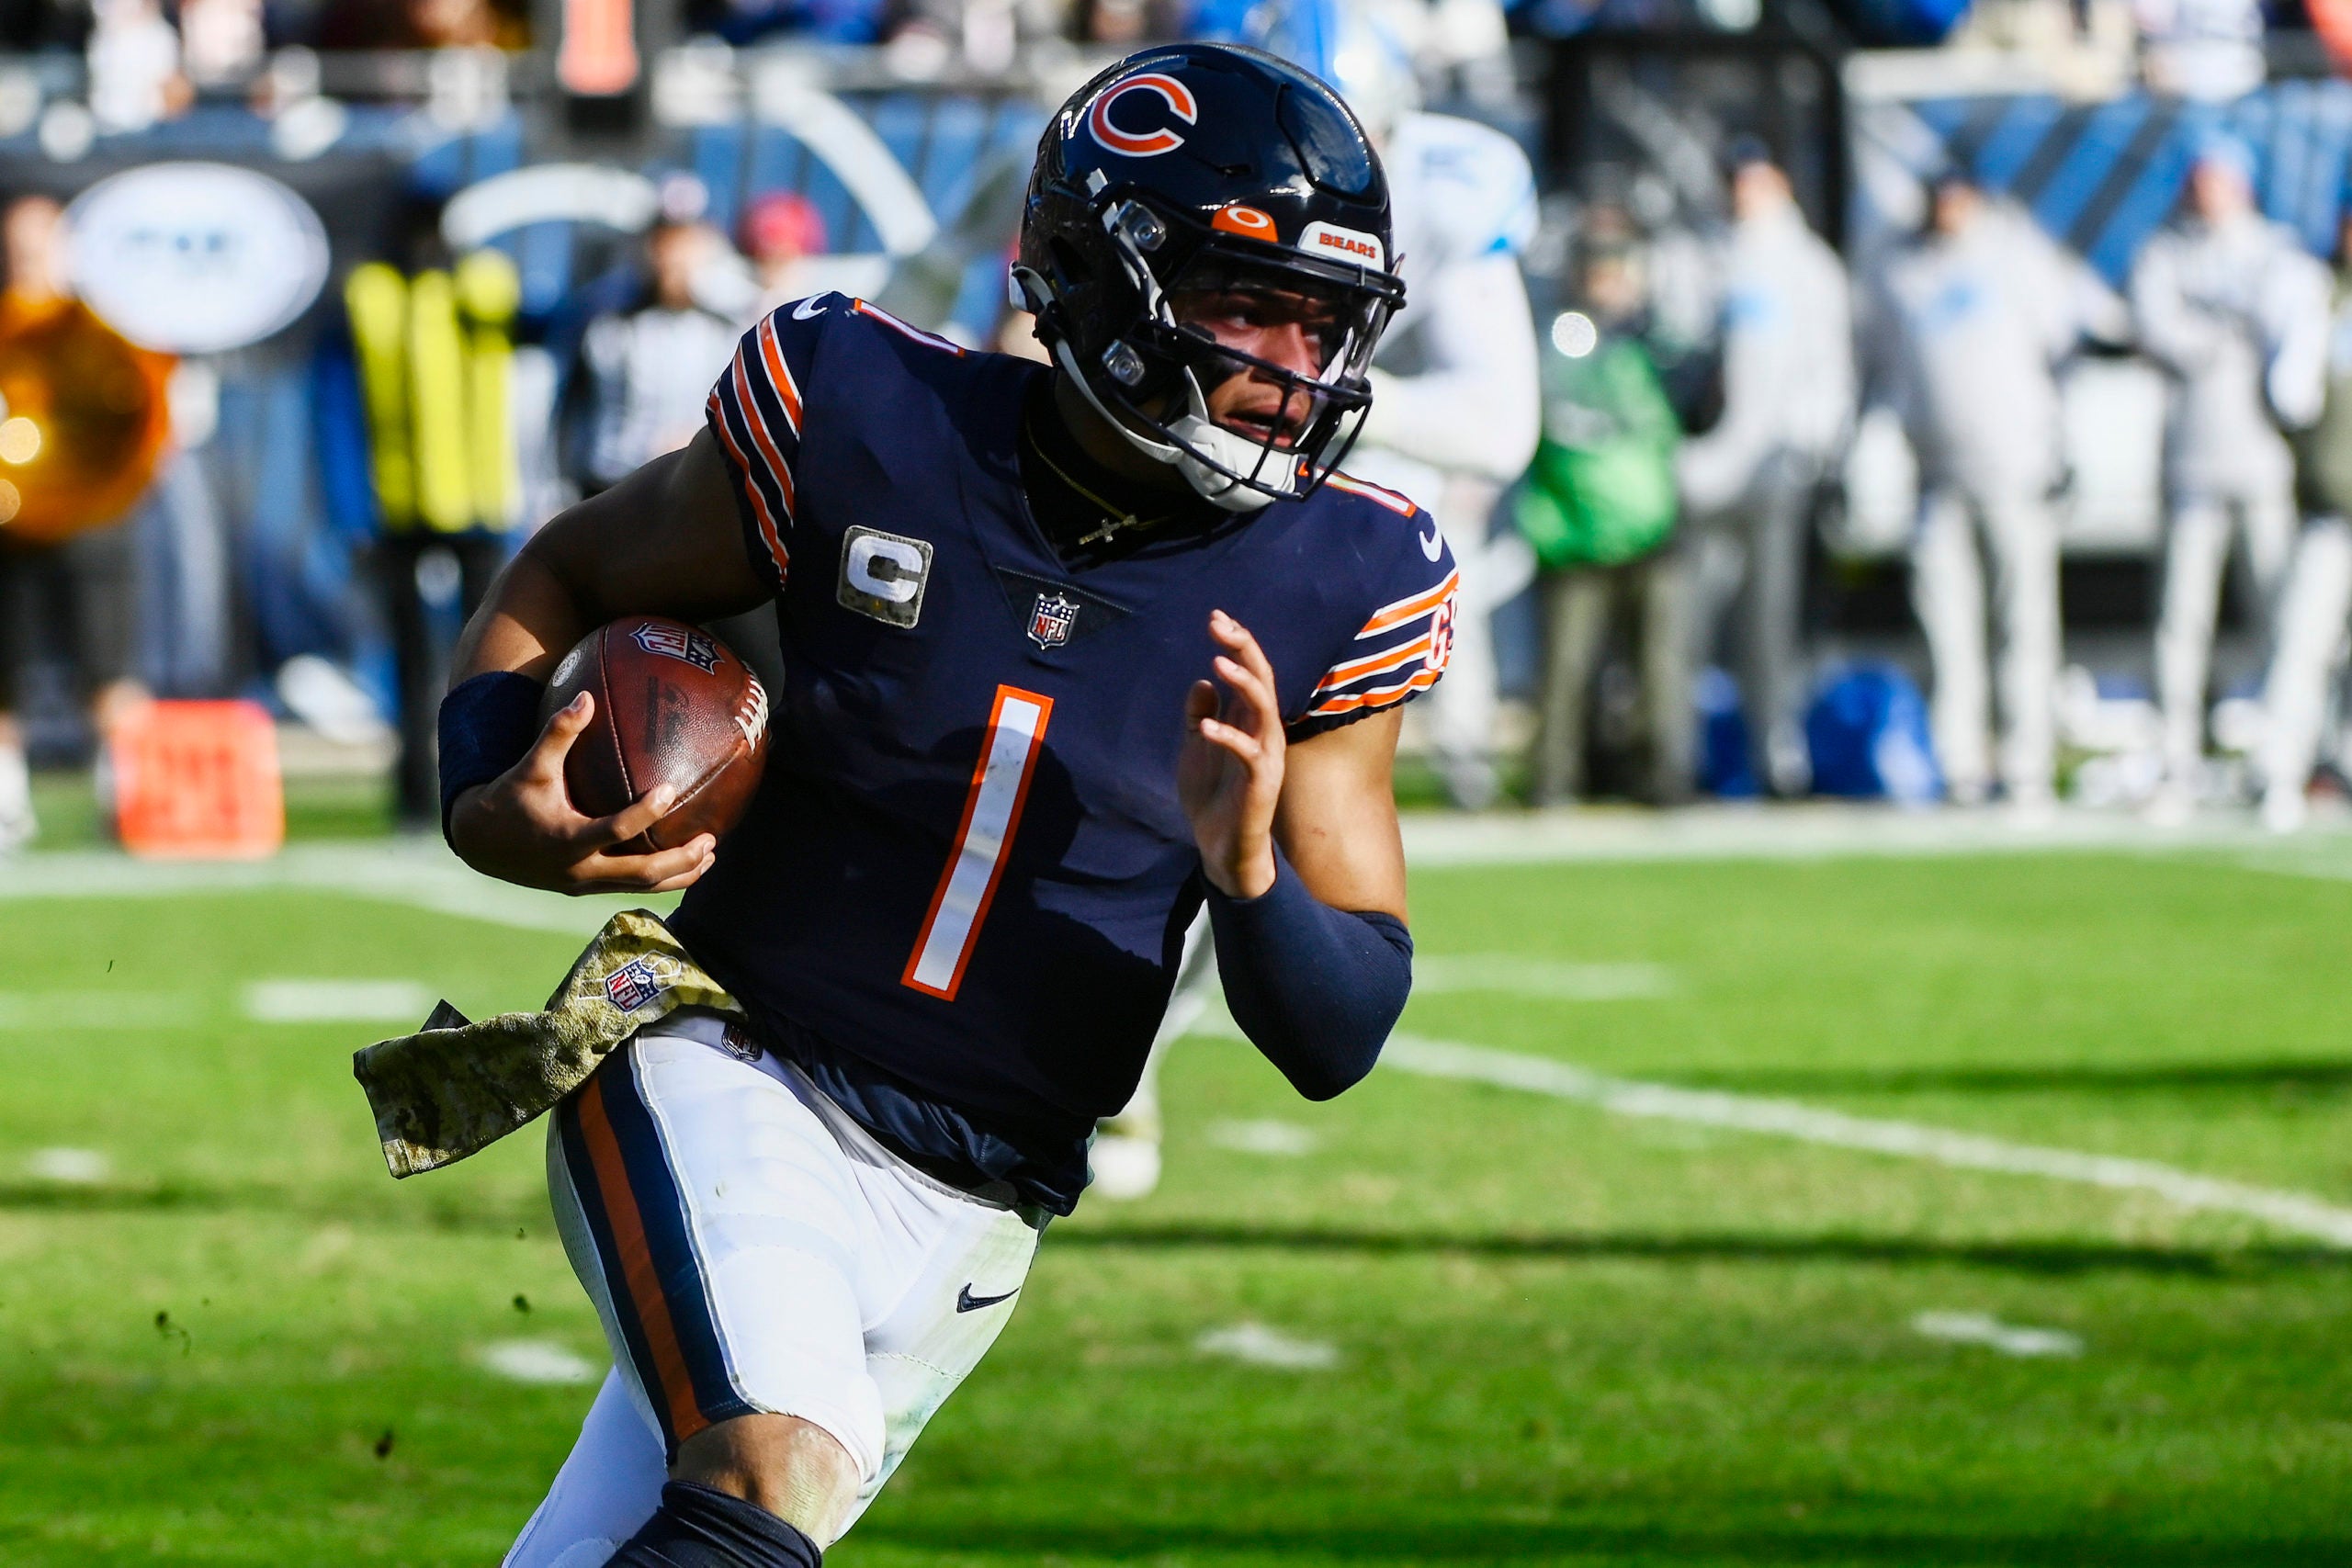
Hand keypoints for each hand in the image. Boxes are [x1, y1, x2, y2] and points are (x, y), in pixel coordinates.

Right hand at [449, 691, 716, 894]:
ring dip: (678, 874)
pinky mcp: (586, 889)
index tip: (671, 789)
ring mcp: (584, 885)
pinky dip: (659, 879)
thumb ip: (559, 732)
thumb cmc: (509, 797)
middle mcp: (579, 869)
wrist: (480, 843)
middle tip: (711, 838)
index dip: (646, 812)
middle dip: (680, 859)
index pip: (616, 829)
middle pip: (641, 873)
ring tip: (710, 855)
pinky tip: (685, 864)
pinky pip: (630, 887)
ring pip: (641, 887)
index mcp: (567, 840)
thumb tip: (586, 695)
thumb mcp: (531, 766)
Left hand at [1178, 609, 1282, 898]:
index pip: (1250, 672)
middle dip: (1243, 648)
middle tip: (1219, 624)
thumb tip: (1202, 681)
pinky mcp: (1261, 783)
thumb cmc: (1212, 797)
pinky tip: (1205, 727)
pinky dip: (1228, 737)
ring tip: (1217, 661)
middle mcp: (1263, 733)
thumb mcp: (1196, 748)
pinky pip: (1250, 753)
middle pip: (1262, 679)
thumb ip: (1200, 715)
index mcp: (1249, 721)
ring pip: (1264, 708)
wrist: (1220, 848)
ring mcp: (1266, 756)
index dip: (1236, 644)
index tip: (1216, 618)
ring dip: (1243, 683)